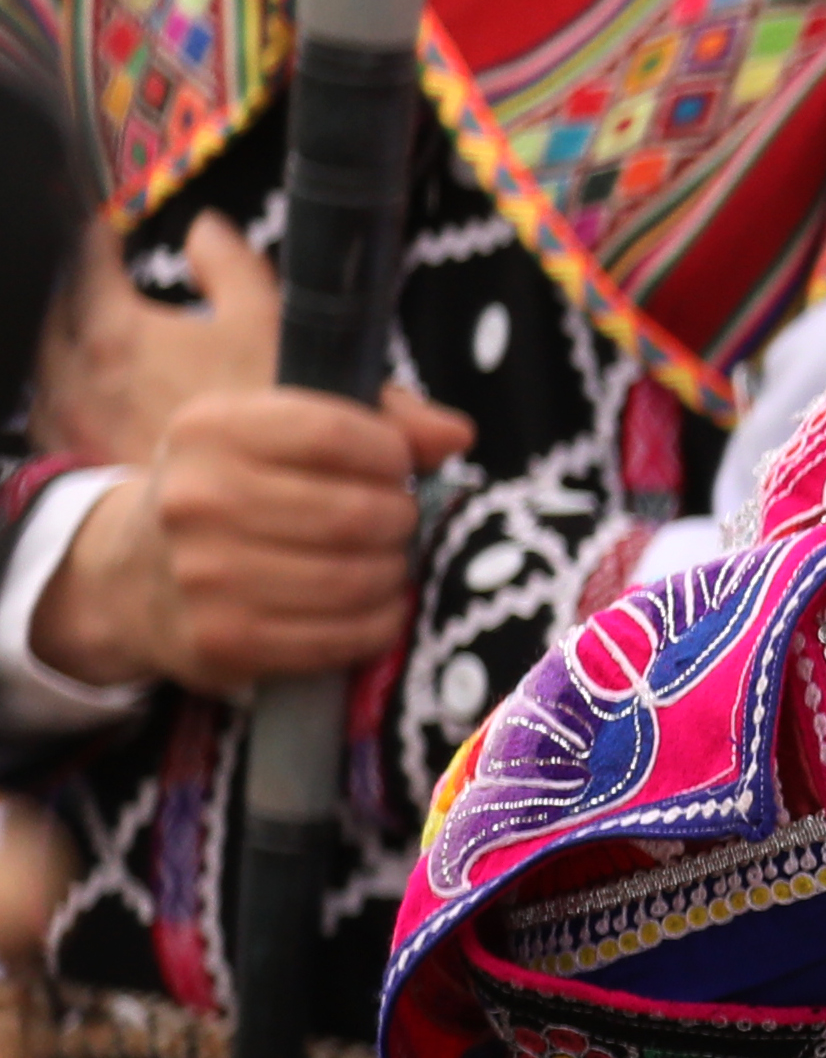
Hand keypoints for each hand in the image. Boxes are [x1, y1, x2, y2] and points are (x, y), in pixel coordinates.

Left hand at [29, 213, 284, 468]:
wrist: (251, 512)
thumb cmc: (262, 414)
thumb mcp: (267, 324)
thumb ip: (231, 266)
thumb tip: (205, 229)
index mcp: (116, 331)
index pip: (84, 264)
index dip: (95, 239)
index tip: (104, 229)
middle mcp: (77, 376)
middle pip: (52, 315)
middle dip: (71, 290)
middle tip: (90, 278)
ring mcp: (71, 425)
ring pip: (43, 369)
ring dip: (60, 344)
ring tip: (82, 336)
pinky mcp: (76, 466)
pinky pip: (46, 418)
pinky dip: (58, 396)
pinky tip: (81, 400)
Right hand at [37, 374, 471, 696]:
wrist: (139, 574)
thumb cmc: (240, 486)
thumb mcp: (288, 428)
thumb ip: (382, 417)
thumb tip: (455, 436)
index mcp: (211, 429)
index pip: (336, 434)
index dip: (391, 455)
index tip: (395, 468)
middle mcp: (196, 500)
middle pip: (355, 514)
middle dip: (398, 519)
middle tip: (394, 523)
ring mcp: (204, 576)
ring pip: (355, 579)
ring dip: (392, 573)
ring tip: (383, 562)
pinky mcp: (223, 640)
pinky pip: (342, 637)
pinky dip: (379, 623)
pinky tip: (373, 606)